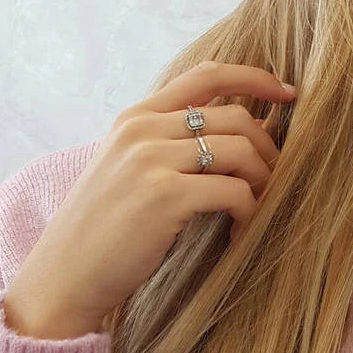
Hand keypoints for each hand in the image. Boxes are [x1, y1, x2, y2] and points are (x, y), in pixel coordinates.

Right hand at [8, 62, 296, 332]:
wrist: (64, 278)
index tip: (288, 94)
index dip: (255, 78)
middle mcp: (142, 130)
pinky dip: (249, 212)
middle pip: (235, 116)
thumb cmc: (104, 231)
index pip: (207, 74)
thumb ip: (167, 142)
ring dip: (262, 181)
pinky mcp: (164, 196)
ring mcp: (151, 160)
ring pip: (241, 149)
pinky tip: (239, 233)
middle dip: (268, 147)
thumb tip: (237, 131)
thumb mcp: (127, 168)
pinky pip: (234, 190)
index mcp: (135, 117)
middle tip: (277, 178)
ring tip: (258, 208)